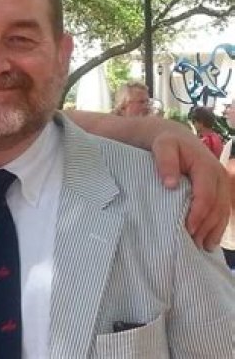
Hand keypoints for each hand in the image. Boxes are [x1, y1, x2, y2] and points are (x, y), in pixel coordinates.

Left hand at [151, 131, 229, 249]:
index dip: (199, 213)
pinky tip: (209, 241)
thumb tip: (170, 184)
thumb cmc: (166, 143)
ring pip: (222, 211)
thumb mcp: (162, 146)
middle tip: (193, 243)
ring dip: (214, 230)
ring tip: (201, 246)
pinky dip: (217, 227)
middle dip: (207, 226)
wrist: (174, 137)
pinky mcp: (219, 190)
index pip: (206, 194)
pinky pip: (222, 211)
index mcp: (206, 165)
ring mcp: (221, 184)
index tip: (188, 229)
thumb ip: (165, 162)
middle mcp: (219, 175)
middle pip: (217, 206)